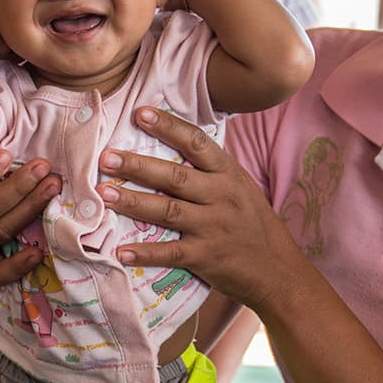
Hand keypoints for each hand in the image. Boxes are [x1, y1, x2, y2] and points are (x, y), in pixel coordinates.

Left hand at [102, 106, 305, 310]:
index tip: (141, 113)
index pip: (196, 143)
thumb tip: (172, 144)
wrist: (278, 269)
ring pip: (167, 211)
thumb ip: (210, 170)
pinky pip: (171, 253)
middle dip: (138, 166)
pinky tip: (121, 250)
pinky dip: (145, 253)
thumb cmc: (252, 223)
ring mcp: (213, 227)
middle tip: (106, 157)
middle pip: (174, 176)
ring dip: (133, 202)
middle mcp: (221, 196)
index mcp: (228, 174)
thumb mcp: (240, 187)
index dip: (169, 127)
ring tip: (104, 195)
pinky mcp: (207, 257)